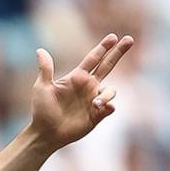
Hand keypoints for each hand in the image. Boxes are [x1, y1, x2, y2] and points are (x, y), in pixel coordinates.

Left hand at [29, 34, 133, 149]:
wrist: (46, 133)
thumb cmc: (42, 110)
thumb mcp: (42, 88)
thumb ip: (45, 69)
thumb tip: (39, 50)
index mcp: (77, 77)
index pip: (93, 58)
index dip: (103, 47)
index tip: (113, 37)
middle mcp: (88, 86)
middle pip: (108, 65)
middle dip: (118, 53)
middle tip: (130, 39)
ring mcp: (94, 100)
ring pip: (110, 90)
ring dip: (107, 94)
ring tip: (96, 103)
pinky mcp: (97, 115)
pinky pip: (109, 108)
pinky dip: (108, 106)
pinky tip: (101, 108)